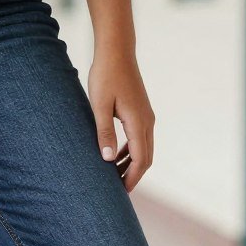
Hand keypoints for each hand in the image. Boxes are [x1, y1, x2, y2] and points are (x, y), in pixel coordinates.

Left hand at [87, 50, 154, 192]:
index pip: (140, 159)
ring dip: (131, 163)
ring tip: (113, 176)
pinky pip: (139, 137)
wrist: (116, 52)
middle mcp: (147, 121)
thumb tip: (106, 159)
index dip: (131, 177)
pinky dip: (129, 150)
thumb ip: (103, 132)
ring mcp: (146, 116)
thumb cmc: (105, 77)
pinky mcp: (140, 111)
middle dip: (133, 175)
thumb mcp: (99, 106)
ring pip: (143, 148)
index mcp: (138, 122)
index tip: (121, 193)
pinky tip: (113, 155)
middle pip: (145, 157)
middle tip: (117, 191)